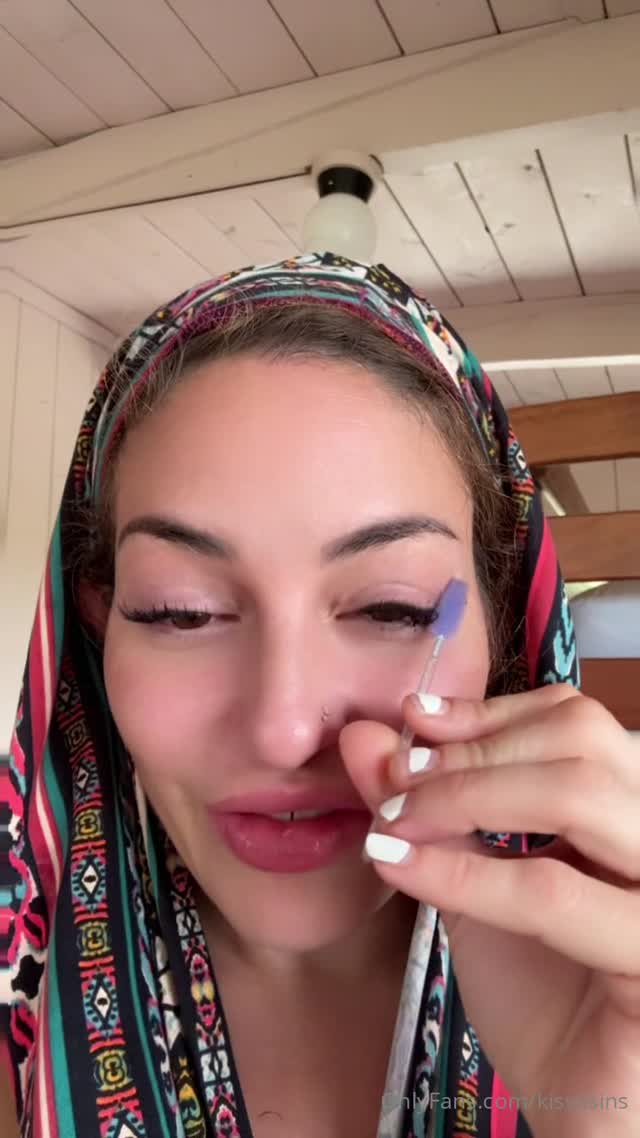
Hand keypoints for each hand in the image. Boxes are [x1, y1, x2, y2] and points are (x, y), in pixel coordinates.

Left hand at [340, 685, 639, 1136]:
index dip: (492, 713)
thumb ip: (431, 812)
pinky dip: (466, 873)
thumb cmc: (545, 1001)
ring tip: (396, 820)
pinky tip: (400, 864)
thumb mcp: (477, 889)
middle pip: (581, 742)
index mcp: (631, 811)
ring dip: (468, 795)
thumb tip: (366, 736)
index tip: (413, 721)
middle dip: (472, 752)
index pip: (578, 721)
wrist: (580, 1113)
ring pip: (577, 793)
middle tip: (396, 779)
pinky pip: (553, 891)